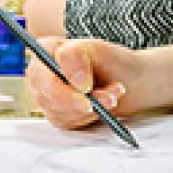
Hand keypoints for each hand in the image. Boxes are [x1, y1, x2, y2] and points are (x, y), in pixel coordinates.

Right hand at [26, 38, 146, 128]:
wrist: (131, 81)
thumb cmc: (114, 61)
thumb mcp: (98, 50)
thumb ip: (77, 56)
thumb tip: (74, 80)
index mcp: (46, 52)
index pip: (41, 72)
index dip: (62, 85)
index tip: (87, 89)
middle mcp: (43, 74)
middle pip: (49, 95)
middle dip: (83, 99)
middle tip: (108, 96)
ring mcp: (49, 96)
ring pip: (60, 111)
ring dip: (91, 107)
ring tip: (112, 94)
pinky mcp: (59, 114)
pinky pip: (68, 122)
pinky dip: (90, 116)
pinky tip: (103, 105)